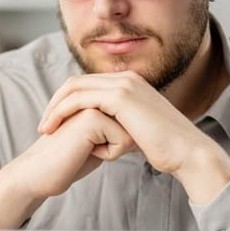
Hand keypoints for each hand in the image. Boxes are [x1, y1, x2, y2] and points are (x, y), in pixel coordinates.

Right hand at [17, 107, 135, 198]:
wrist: (40, 174)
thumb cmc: (69, 162)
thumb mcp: (100, 142)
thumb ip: (118, 129)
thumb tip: (146, 130)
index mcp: (96, 99)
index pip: (131, 121)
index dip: (120, 140)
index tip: (94, 147)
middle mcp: (95, 96)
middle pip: (133, 126)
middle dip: (119, 143)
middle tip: (88, 149)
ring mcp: (93, 103)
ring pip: (130, 132)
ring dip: (113, 149)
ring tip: (86, 149)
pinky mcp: (92, 116)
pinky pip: (123, 140)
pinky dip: (109, 154)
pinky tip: (85, 152)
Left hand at [36, 71, 229, 203]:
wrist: (186, 152)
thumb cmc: (165, 148)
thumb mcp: (137, 130)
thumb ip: (119, 124)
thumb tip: (103, 133)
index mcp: (130, 82)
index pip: (87, 84)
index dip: (66, 102)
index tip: (54, 123)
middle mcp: (126, 78)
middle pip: (76, 82)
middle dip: (55, 103)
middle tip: (43, 125)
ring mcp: (124, 84)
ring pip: (74, 89)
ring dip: (55, 108)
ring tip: (44, 129)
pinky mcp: (121, 97)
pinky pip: (81, 100)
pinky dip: (64, 113)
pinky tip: (55, 130)